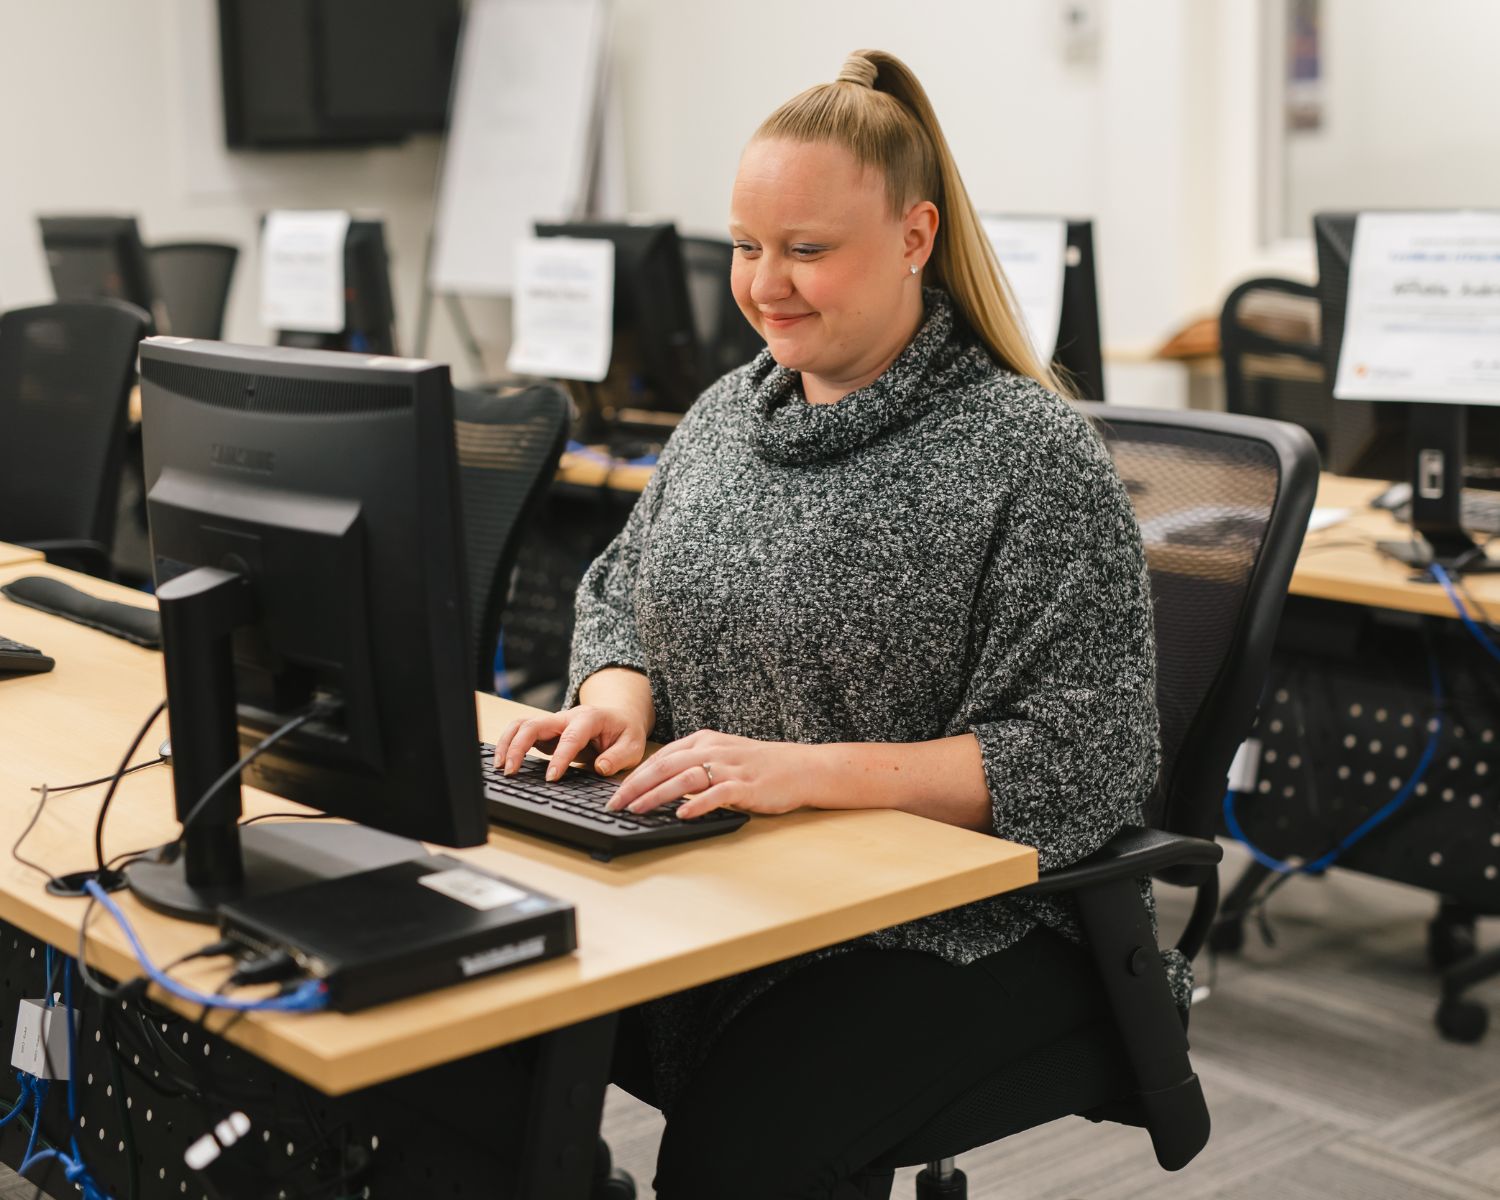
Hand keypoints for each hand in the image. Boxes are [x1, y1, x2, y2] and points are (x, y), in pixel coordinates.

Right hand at [492, 705, 648, 780]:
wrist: (619, 716)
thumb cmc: (624, 732)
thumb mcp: (633, 746)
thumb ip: (617, 757)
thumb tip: (600, 767)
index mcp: (590, 718)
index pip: (570, 737)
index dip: (560, 758)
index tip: (551, 778)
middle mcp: (567, 717)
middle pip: (535, 724)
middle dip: (519, 747)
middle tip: (511, 771)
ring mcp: (554, 723)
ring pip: (522, 724)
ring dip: (507, 743)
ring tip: (500, 767)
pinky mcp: (546, 731)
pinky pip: (522, 732)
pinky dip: (509, 743)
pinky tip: (503, 761)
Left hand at [606, 730, 815, 818]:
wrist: (800, 767)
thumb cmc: (759, 764)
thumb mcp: (721, 754)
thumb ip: (692, 763)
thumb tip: (657, 782)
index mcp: (703, 740)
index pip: (660, 758)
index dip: (634, 776)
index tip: (614, 794)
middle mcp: (713, 750)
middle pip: (666, 766)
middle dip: (636, 786)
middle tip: (615, 805)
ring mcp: (730, 767)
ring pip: (685, 778)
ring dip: (657, 795)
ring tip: (637, 810)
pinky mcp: (746, 786)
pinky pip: (717, 794)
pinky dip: (697, 804)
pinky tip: (682, 815)